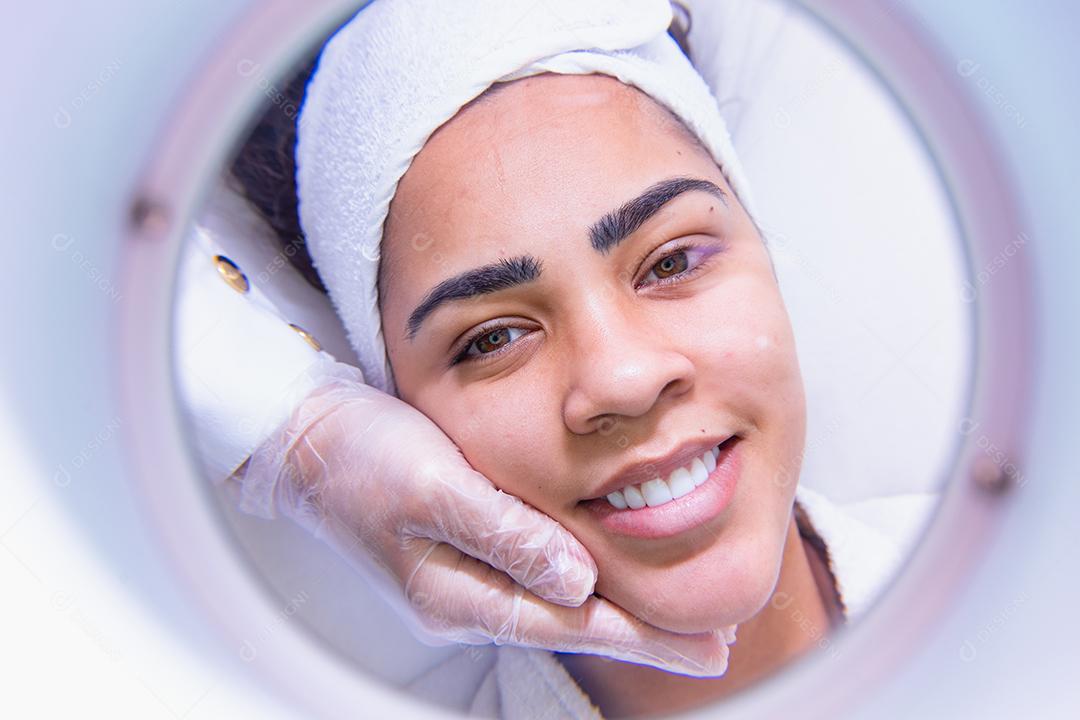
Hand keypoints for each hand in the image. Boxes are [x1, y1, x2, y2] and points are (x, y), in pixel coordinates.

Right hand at [233, 359, 736, 676]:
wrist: (304, 440)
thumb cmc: (361, 456)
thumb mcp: (432, 488)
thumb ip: (504, 536)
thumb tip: (576, 582)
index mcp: (458, 594)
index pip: (571, 624)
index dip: (643, 639)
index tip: (704, 651)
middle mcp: (464, 599)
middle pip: (572, 626)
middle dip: (644, 639)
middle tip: (714, 649)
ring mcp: (462, 580)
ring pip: (559, 606)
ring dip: (619, 612)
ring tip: (677, 623)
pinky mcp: (462, 551)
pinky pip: (537, 580)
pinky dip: (583, 585)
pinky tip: (606, 579)